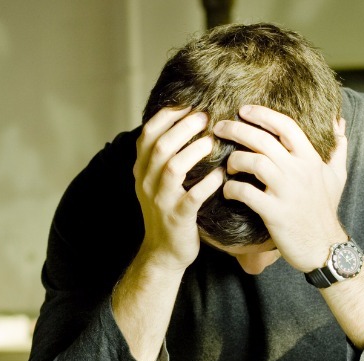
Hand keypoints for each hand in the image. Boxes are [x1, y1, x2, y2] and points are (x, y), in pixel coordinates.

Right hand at [133, 108, 224, 272]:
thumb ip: (163, 156)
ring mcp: (161, 200)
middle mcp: (147, 182)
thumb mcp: (156, 181)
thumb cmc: (166, 210)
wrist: (163, 252)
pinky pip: (193, 196)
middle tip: (205, 117)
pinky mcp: (178, 217)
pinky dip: (209, 183)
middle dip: (184, 127)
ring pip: (173, 167)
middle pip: (161, 145)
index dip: (167, 116)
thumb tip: (183, 120)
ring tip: (212, 142)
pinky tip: (222, 174)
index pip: (148, 134)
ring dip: (194, 151)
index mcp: (141, 169)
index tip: (188, 105)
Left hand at [213, 105, 348, 272]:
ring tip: (228, 166)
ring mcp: (286, 191)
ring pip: (252, 162)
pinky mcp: (274, 212)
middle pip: (262, 139)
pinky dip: (232, 189)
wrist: (324, 247)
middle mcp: (299, 170)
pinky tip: (228, 191)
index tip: (243, 110)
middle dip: (236, 129)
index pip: (286, 126)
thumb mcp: (336, 175)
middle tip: (219, 127)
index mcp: (310, 159)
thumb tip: (338, 120)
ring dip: (234, 160)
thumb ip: (337, 146)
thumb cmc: (325, 209)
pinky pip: (246, 192)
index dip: (262, 114)